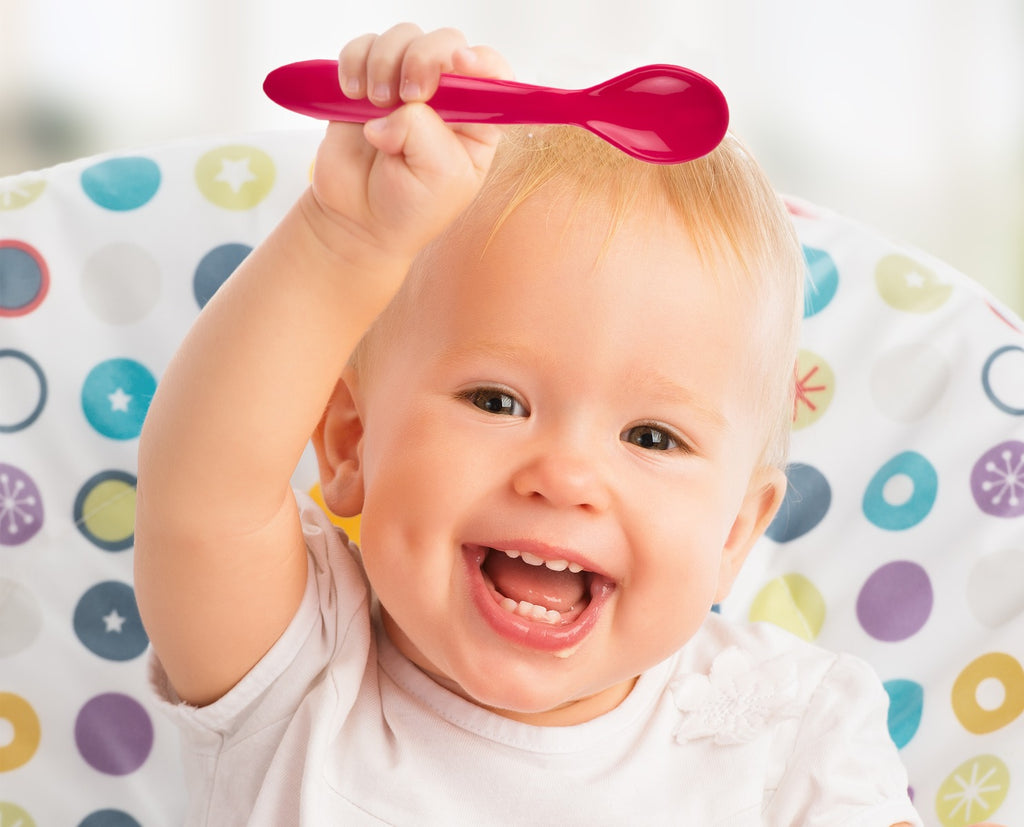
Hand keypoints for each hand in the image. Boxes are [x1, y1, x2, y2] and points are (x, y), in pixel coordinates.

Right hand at [305, 24, 512, 268]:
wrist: (359, 220)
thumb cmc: (410, 207)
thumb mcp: (438, 177)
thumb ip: (424, 132)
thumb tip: (392, 109)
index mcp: (477, 121)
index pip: (492, 72)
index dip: (480, 61)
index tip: (458, 64)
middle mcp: (446, 98)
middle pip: (445, 44)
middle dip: (424, 60)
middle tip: (407, 96)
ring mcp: (406, 87)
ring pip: (403, 38)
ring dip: (385, 63)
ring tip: (375, 103)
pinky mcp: (369, 82)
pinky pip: (363, 47)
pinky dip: (354, 62)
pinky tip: (353, 94)